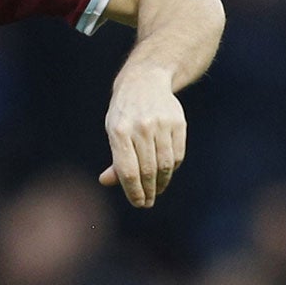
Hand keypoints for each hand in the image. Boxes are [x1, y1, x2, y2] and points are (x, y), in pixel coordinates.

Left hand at [99, 66, 187, 207]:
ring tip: (156, 191)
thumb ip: (115, 157)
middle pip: (148, 170)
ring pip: (165, 164)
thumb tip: (107, 181)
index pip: (127, 170)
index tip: (138, 203)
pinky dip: (172, 168)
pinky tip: (166, 173)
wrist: (146, 81)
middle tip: (147, 202)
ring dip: (161, 182)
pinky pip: (177, 154)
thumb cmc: (125, 113)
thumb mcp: (113, 131)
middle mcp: (141, 128)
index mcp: (119, 131)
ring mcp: (161, 124)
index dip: (133, 191)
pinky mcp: (178, 123)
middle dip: (148, 191)